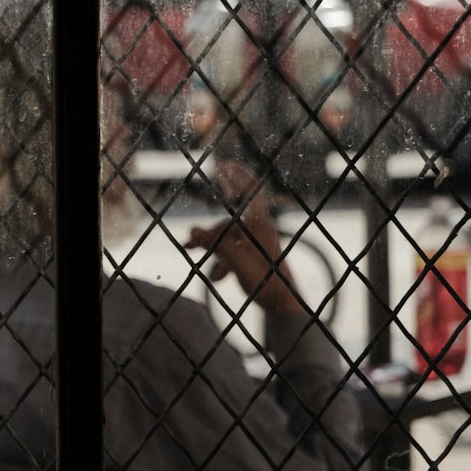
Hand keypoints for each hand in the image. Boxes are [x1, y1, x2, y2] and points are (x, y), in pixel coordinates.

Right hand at [184, 164, 300, 316]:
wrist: (283, 306)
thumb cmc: (265, 283)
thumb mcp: (237, 263)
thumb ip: (215, 245)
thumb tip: (192, 230)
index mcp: (260, 225)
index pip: (251, 191)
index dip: (239, 176)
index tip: (224, 165)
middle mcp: (259, 231)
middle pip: (229, 223)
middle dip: (208, 234)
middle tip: (187, 243)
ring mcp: (258, 244)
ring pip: (229, 240)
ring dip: (212, 250)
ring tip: (195, 265)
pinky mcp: (256, 257)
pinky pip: (234, 252)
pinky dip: (222, 261)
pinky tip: (216, 276)